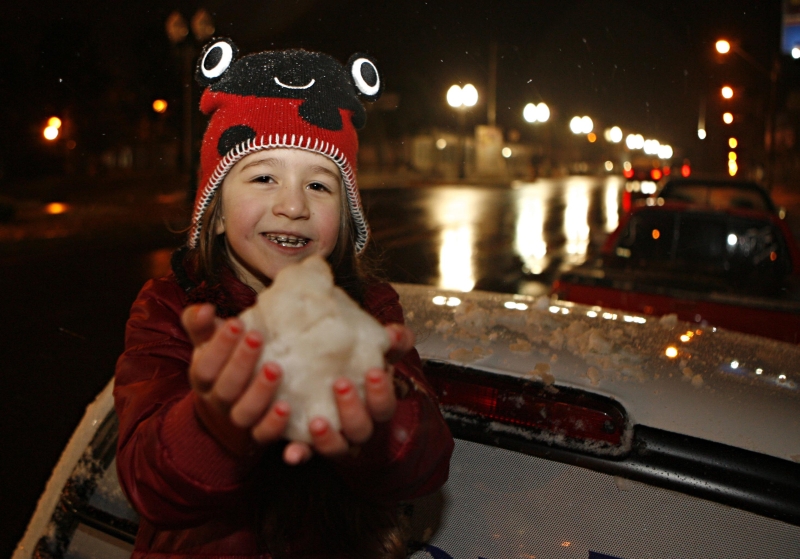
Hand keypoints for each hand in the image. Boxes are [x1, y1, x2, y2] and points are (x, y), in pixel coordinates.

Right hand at [182, 304, 289, 456]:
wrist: (228, 410)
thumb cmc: (224, 362)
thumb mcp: (209, 342)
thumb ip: (201, 324)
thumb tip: (204, 308)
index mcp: (204, 378)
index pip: (205, 365)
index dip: (219, 346)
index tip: (237, 322)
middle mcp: (219, 401)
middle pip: (225, 388)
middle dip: (241, 362)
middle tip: (257, 337)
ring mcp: (239, 420)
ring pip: (244, 413)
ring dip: (260, 392)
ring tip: (275, 368)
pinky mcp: (260, 435)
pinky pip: (264, 435)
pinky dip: (274, 423)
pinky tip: (287, 407)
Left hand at [282, 323, 414, 464]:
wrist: (312, 365)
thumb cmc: (349, 359)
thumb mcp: (370, 347)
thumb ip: (389, 340)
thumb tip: (394, 334)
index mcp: (372, 406)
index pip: (384, 406)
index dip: (381, 393)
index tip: (373, 371)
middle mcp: (353, 427)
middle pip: (361, 430)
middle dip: (353, 410)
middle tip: (340, 384)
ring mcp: (329, 438)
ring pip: (335, 448)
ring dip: (327, 438)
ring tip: (316, 422)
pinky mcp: (302, 442)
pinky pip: (302, 453)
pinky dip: (298, 454)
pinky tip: (290, 454)